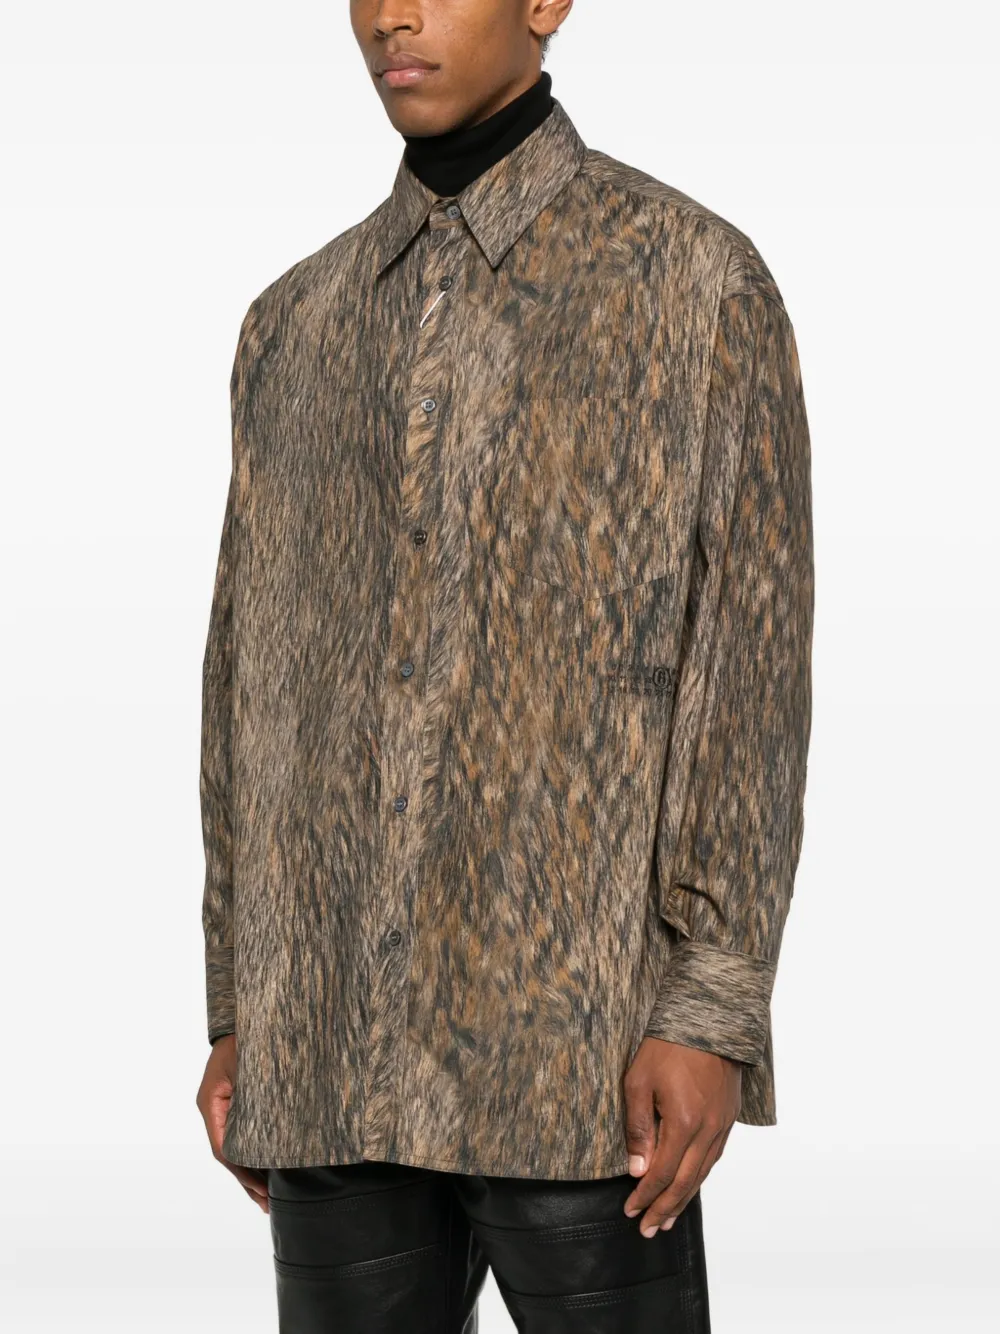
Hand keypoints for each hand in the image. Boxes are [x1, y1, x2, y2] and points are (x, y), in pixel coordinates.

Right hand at [196, 1034, 269, 1212]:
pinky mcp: (236, 1103)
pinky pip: (242, 1134)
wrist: (249, 1015)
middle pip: (229, 1154)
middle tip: (268, 1204)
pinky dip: (254, 1152)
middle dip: (248, 1180)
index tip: (263, 1190)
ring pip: (234, 1147)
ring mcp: (223, 1107)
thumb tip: (270, 1133)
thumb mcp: (249, 1065)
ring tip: (267, 1197)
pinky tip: (266, 1167)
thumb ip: (255, 1096)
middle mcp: (214, 1108)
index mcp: (211, 1102)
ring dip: (250, 1171)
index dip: (243, 1172)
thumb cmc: (247, 1035)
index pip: (225, 1148)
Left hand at [622, 1037, 741, 1236]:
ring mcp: (722, 1124)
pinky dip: (700, 1177)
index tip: (631, 1211)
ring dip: (684, 1199)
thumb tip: (637, 1169)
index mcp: (684, 1122)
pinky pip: (714, 1157)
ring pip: (703, 1173)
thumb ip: (638, 1128)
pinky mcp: (728, 1116)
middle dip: (665, 1209)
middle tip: (649, 1230)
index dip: (646, 1196)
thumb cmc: (667, 1046)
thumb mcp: (639, 1081)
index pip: (664, 1173)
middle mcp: (708, 1130)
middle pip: (687, 1182)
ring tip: (668, 1218)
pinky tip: (690, 1184)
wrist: (707, 1019)